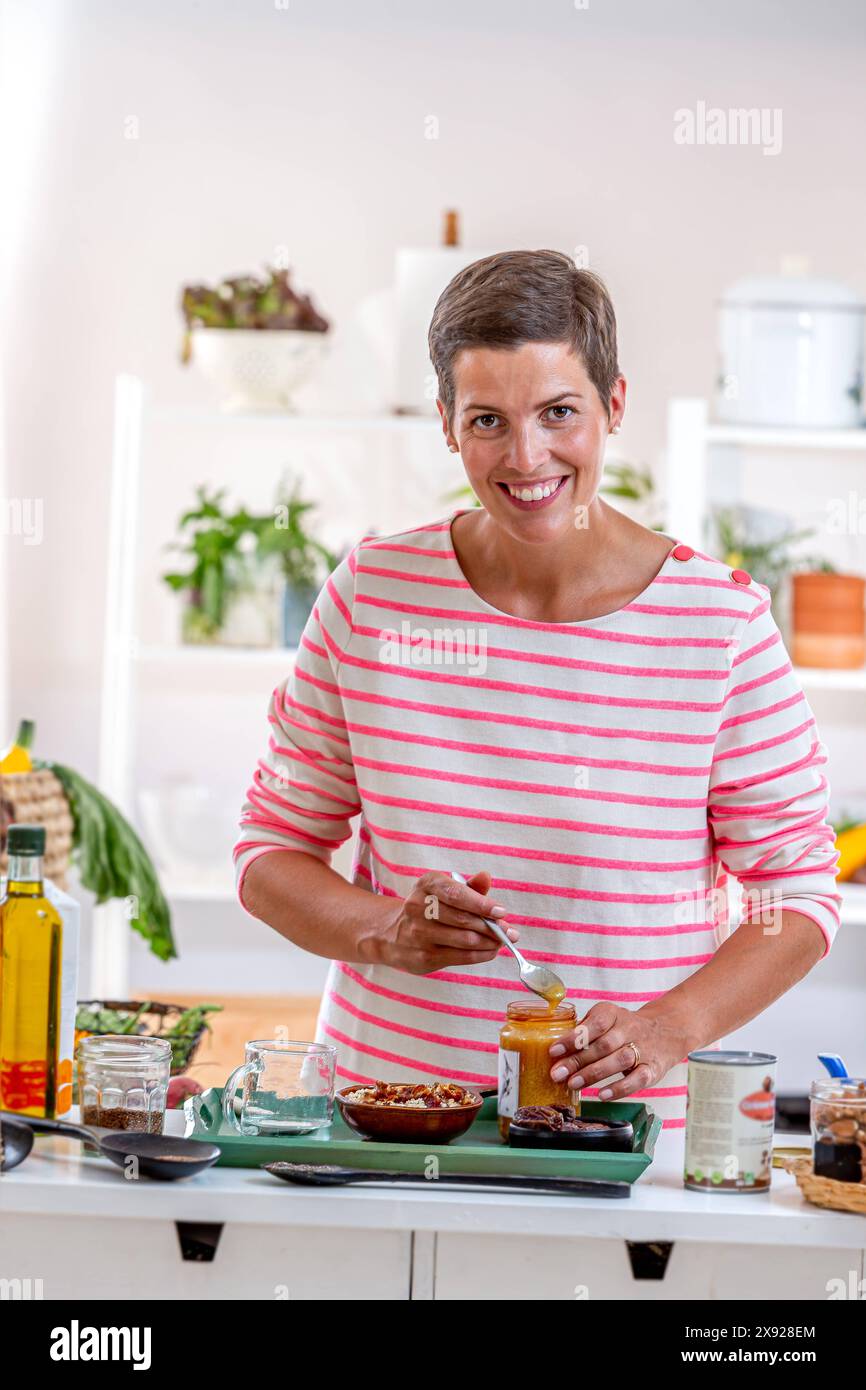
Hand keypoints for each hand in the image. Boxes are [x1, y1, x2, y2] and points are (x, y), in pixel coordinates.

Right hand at [370, 870, 518, 975]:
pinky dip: (481, 954)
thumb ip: (468, 887)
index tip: (501, 912)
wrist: (392, 934)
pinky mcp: (424, 957)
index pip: (457, 894)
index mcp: (426, 884)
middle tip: (510, 931)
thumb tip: (486, 877)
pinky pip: (461, 957)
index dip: (482, 903)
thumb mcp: (444, 891)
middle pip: (464, 919)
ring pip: (465, 940)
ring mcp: (419, 934)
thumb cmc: (429, 908)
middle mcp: (418, 908)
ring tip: (502, 940)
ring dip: (490, 942)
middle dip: (493, 927)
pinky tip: (490, 950)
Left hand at [547, 1002, 687, 1099]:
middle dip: (577, 1060)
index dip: (573, 1037)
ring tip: (573, 1084)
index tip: (553, 1051)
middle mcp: (629, 1029)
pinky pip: (637, 1079)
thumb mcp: (606, 1019)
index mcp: (613, 1014)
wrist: (667, 1031)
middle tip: (557, 1074)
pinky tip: (602, 1095)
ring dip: (594, 1073)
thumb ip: (584, 1031)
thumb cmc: (624, 1028)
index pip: (594, 1023)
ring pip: (619, 1060)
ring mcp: (643, 1049)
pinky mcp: (653, 1069)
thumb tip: (557, 1051)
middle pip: (602, 1045)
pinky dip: (619, 1088)